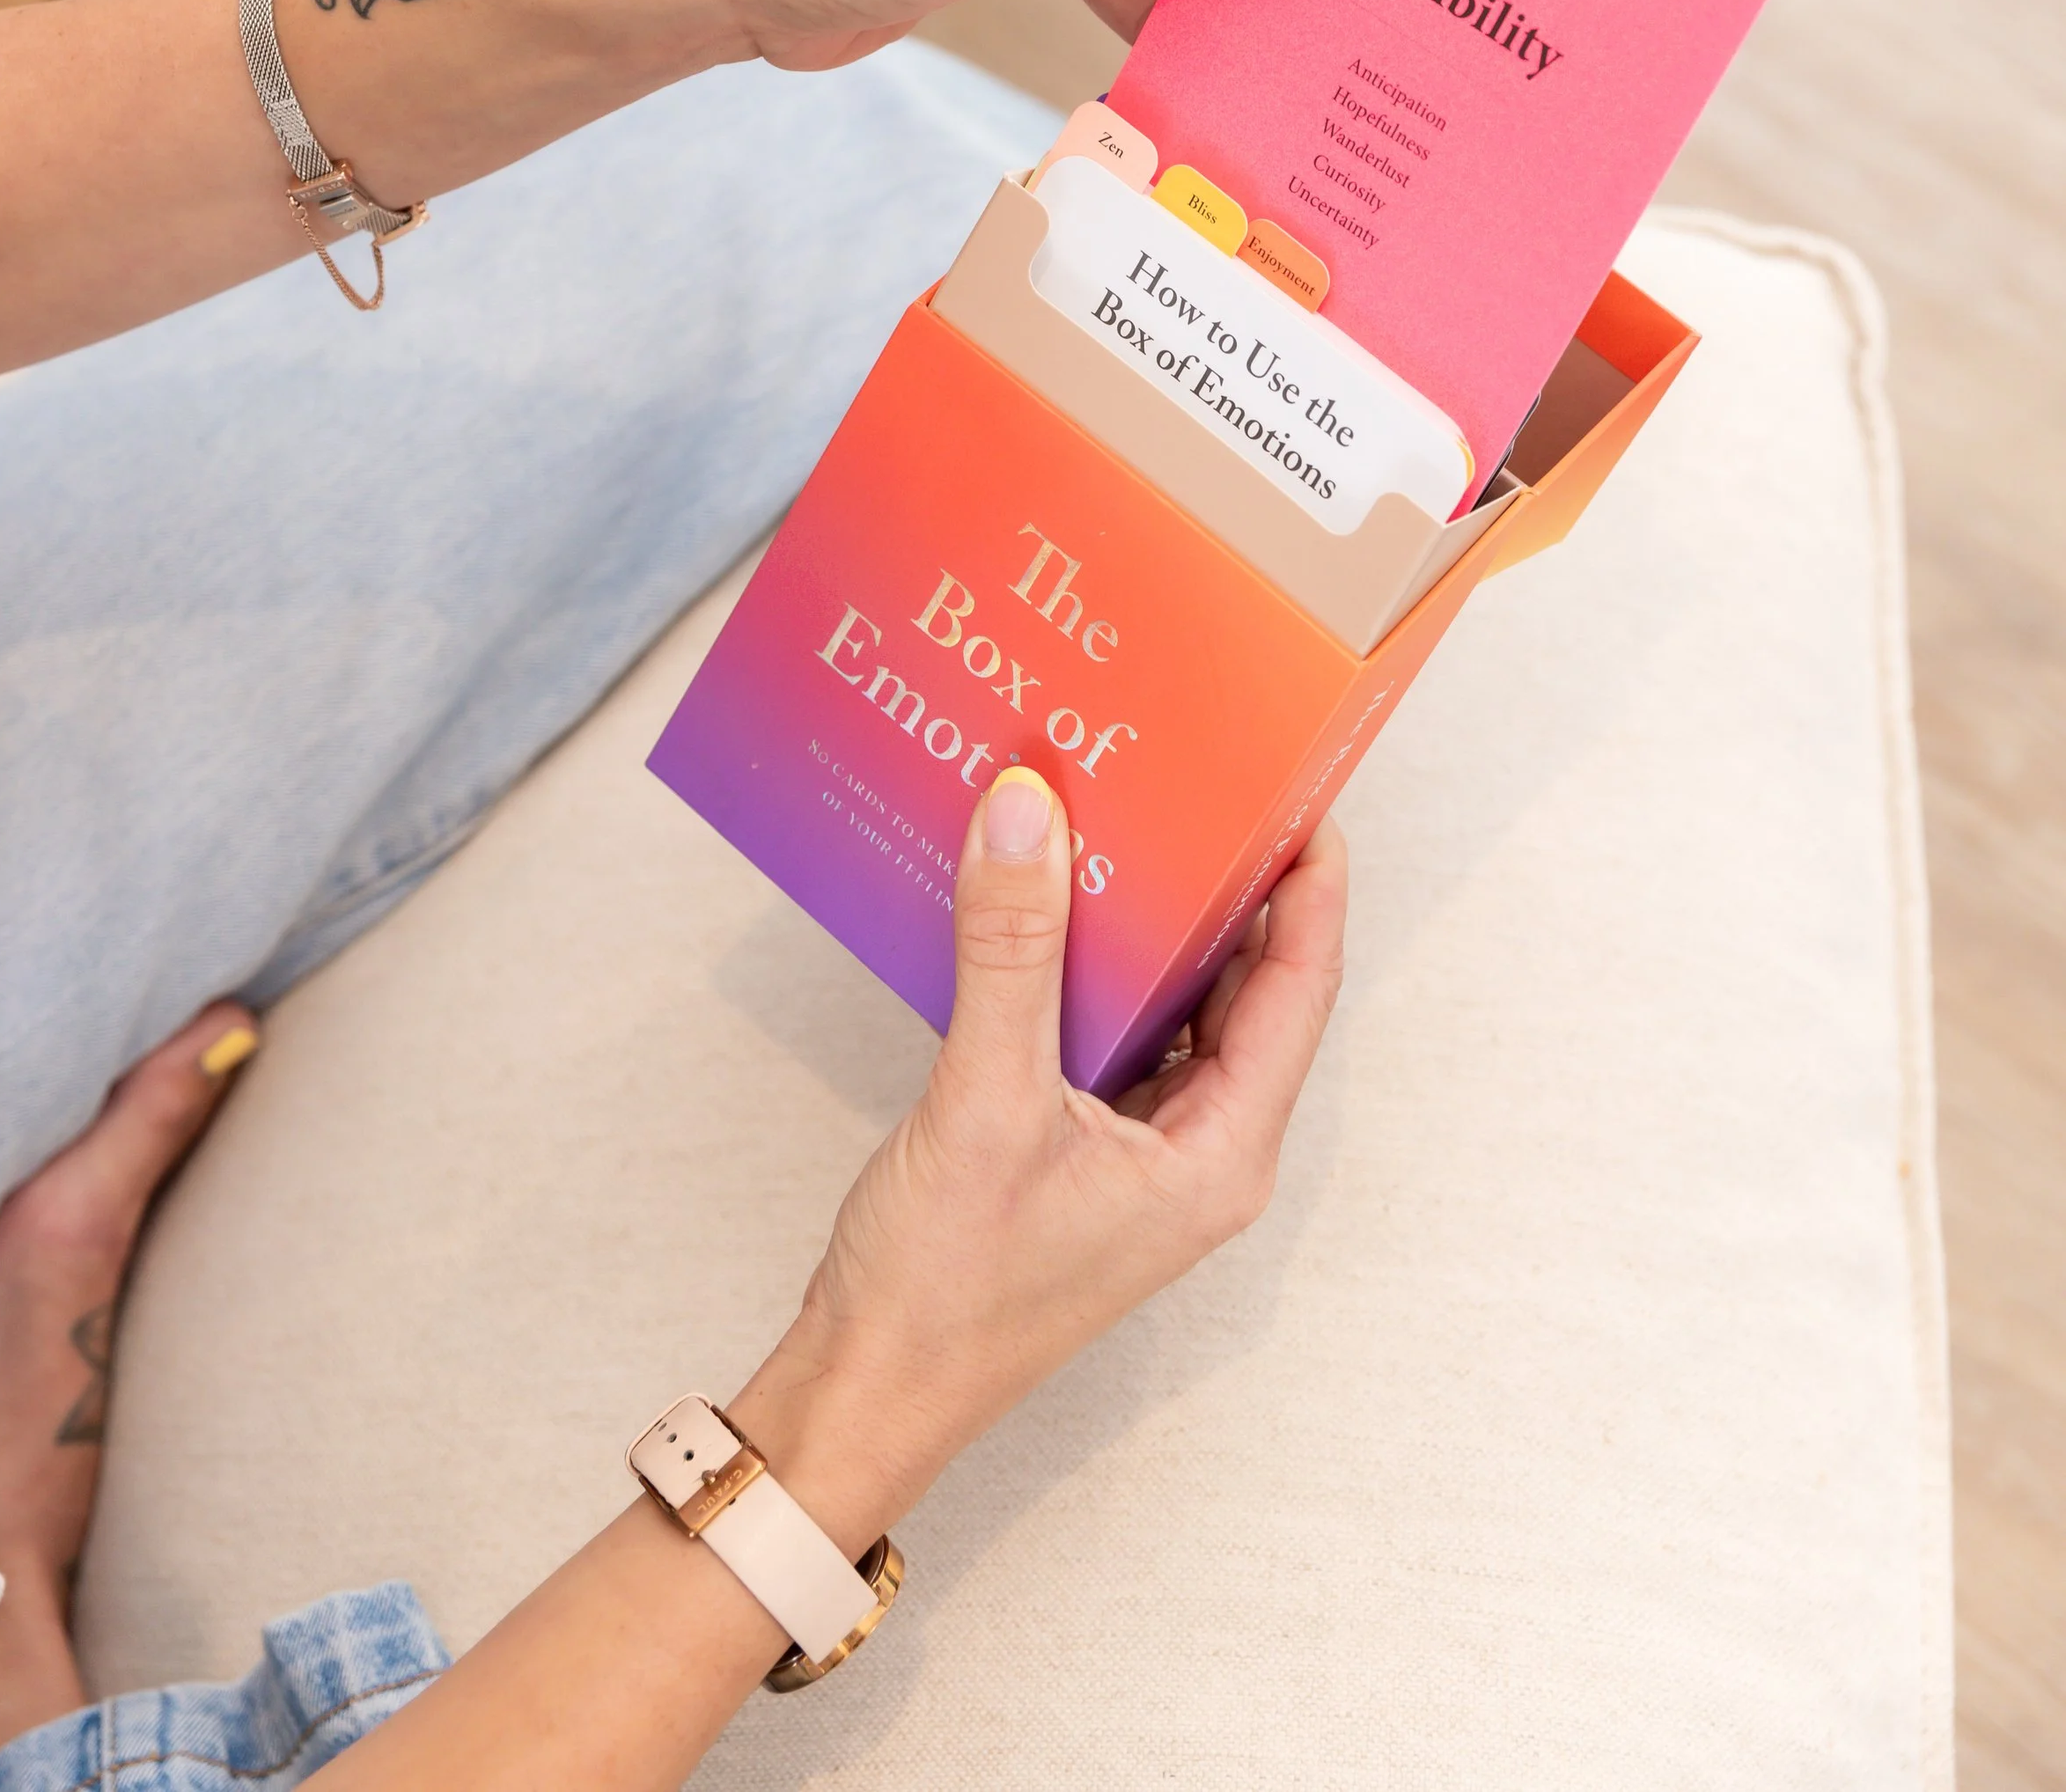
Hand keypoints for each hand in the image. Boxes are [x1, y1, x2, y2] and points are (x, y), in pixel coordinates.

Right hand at [732, 765, 1347, 1539]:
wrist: (864, 1394)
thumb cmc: (942, 1291)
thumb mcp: (982, 1100)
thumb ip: (1010, 950)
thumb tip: (1029, 812)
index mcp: (1219, 1155)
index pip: (1300, 988)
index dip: (1311, 884)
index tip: (1299, 788)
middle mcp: (1199, 1152)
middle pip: (1249, 990)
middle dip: (1233, 886)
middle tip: (1208, 781)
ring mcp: (1141, 1153)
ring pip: (1180, 1008)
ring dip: (1159, 922)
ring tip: (1132, 818)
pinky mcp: (1082, 1148)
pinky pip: (1116, 1031)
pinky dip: (1096, 964)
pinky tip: (1048, 902)